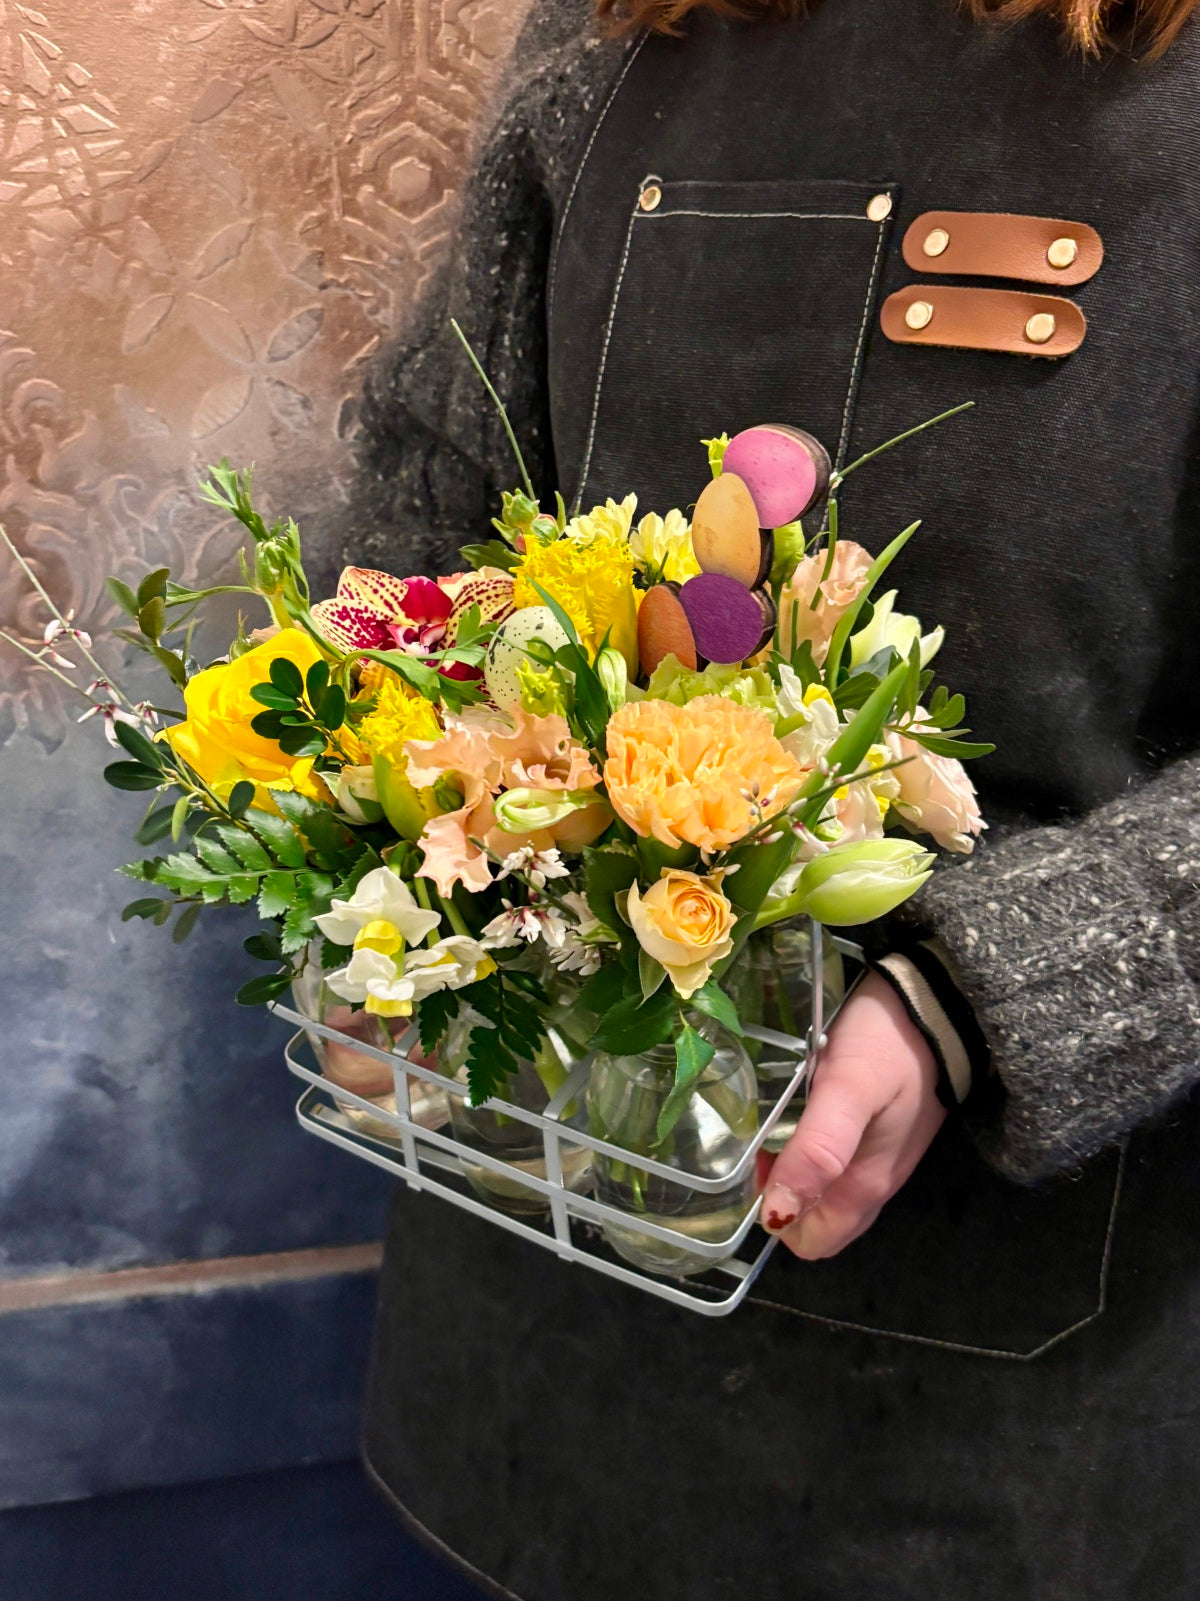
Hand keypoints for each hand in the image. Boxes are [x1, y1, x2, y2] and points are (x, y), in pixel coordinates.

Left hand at [760, 971, 945, 1259]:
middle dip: (780, 1195)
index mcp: (867, 1185)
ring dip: (792, 1168)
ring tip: (775, 1118)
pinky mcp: (883, 1128)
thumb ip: (818, 1153)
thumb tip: (778, 1215)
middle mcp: (876, 1181)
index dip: (775, 1216)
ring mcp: (882, 1155)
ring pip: (826, 1189)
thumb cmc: (890, 1043)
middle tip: (762, 1139)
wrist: (943, 1000)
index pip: (812, 1241)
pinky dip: (809, 1147)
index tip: (757, 1165)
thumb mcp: (849, 1092)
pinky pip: (838, 1159)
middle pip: (818, 1219)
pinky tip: (799, 1108)